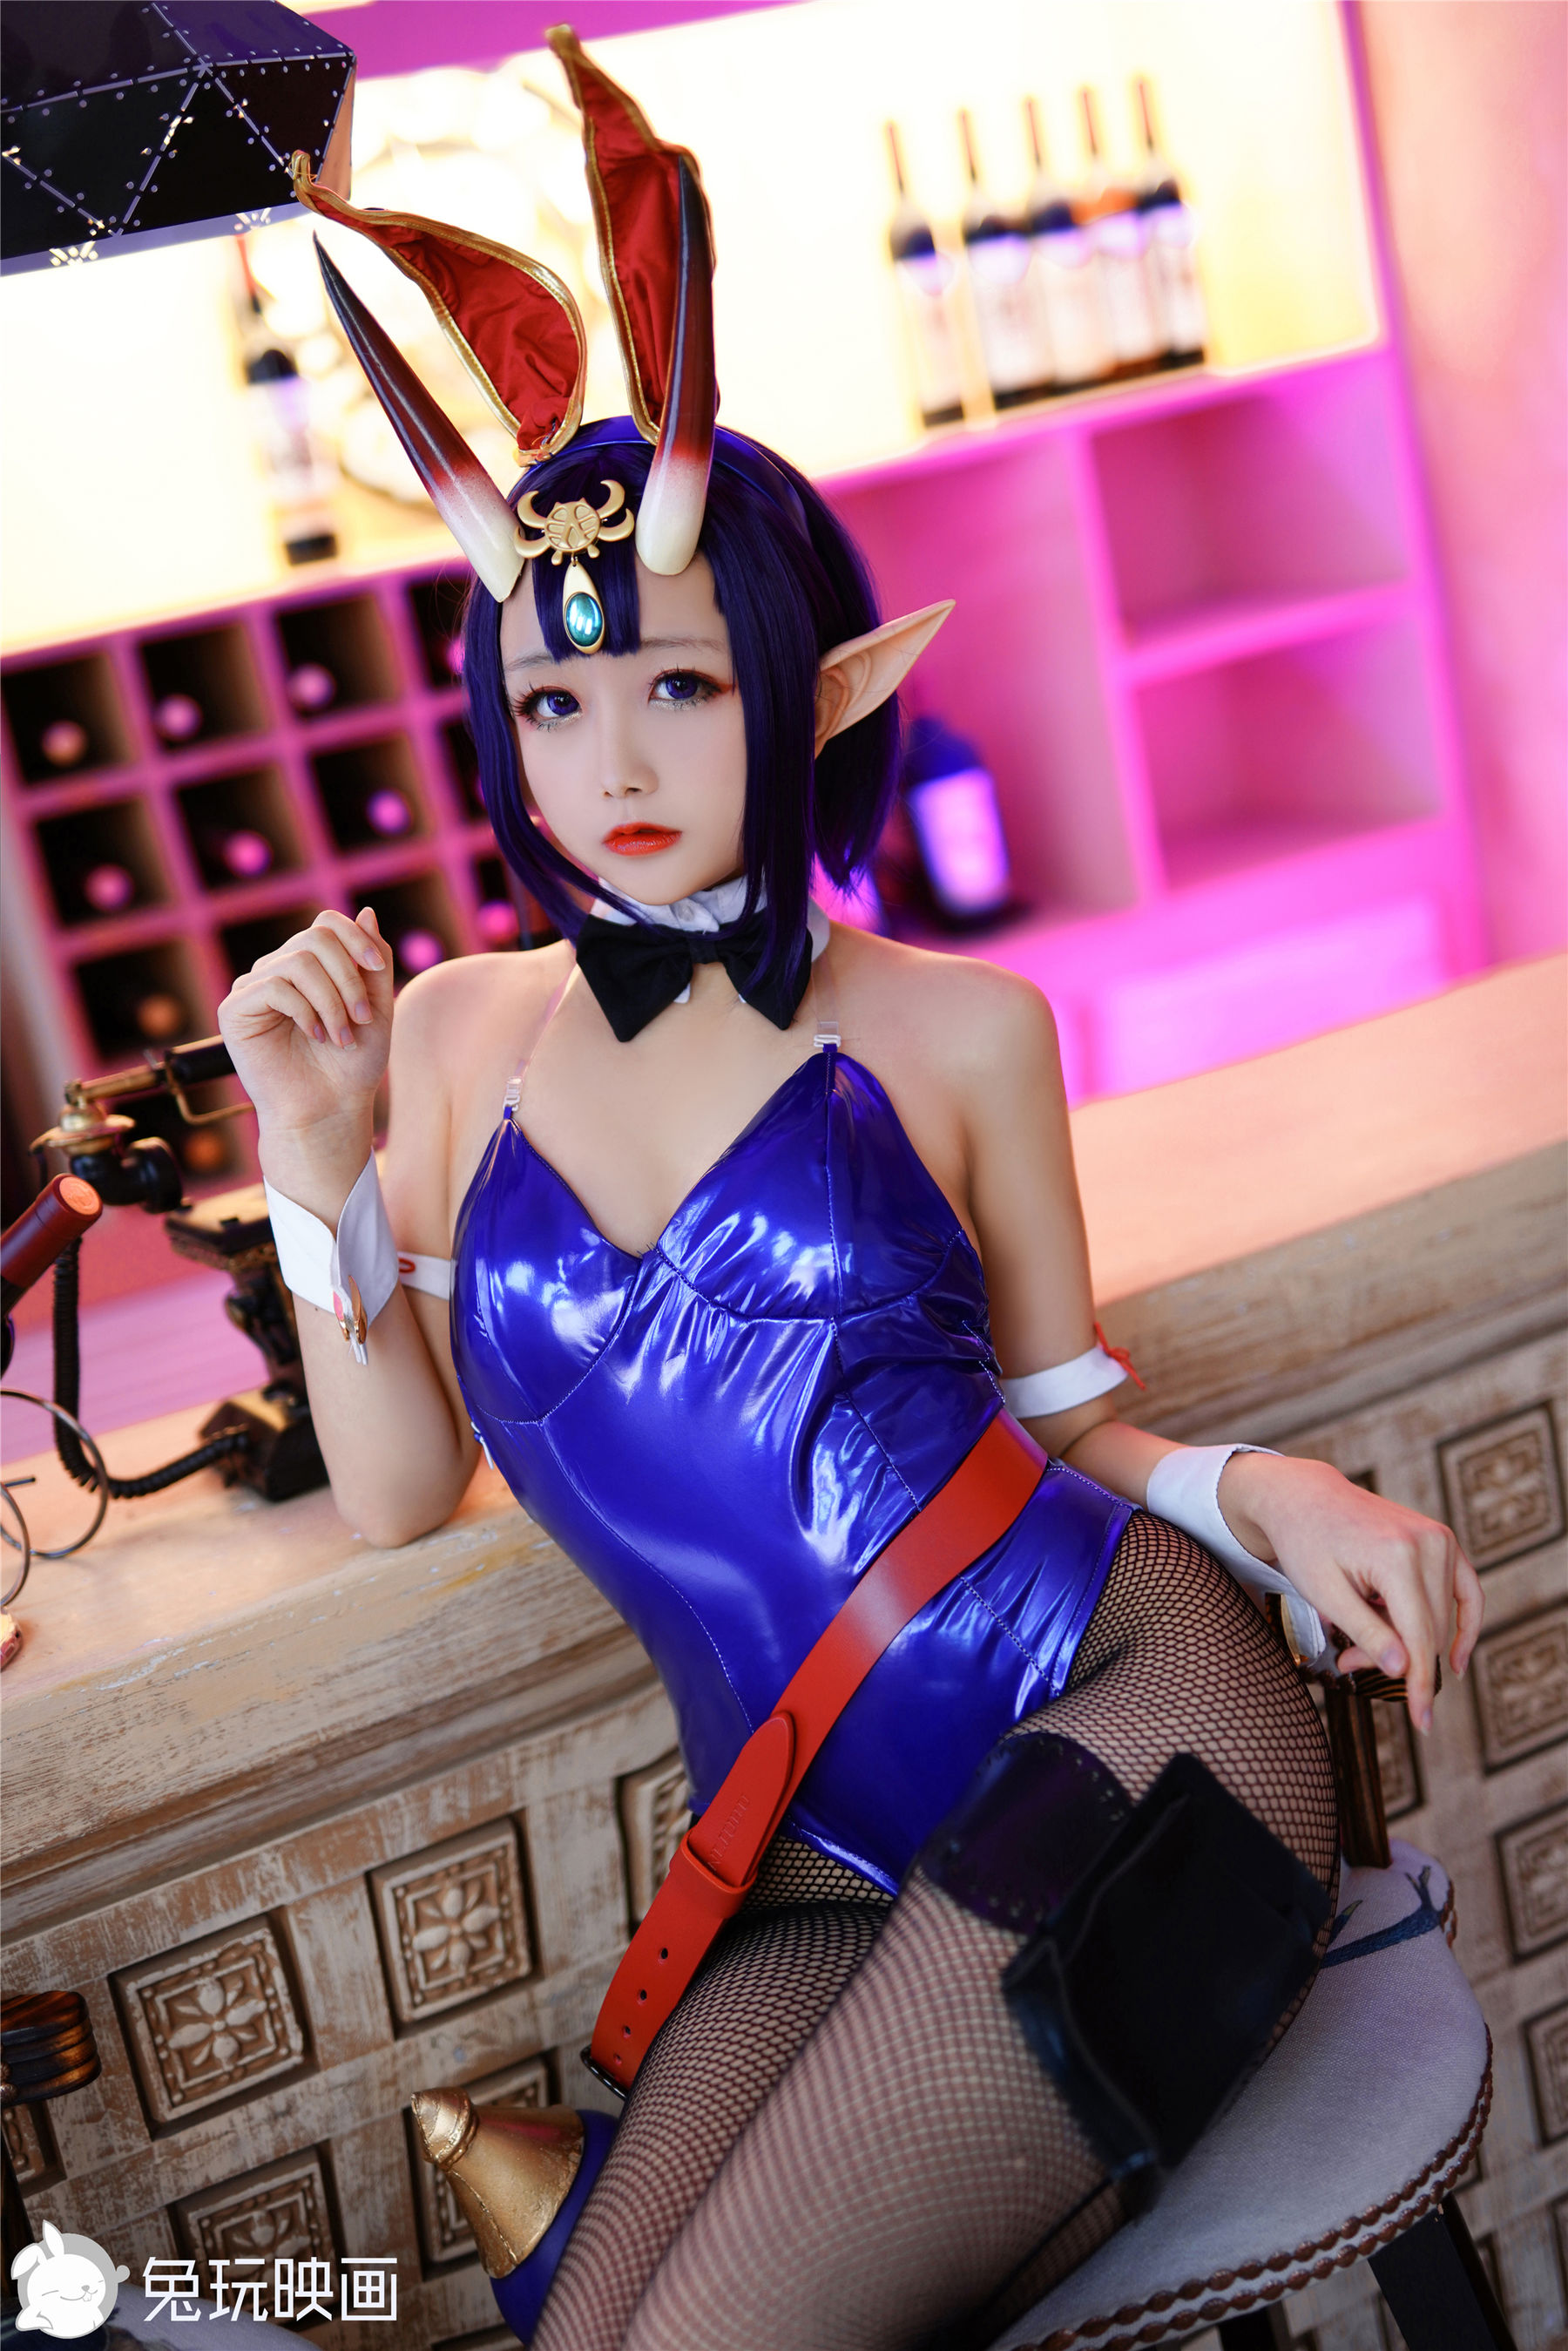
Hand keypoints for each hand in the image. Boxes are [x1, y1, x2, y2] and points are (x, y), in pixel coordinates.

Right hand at [218, 908, 392, 1210]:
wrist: (329, 1111)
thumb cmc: (352, 1065)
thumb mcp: (377, 1007)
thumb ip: (375, 961)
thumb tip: (366, 911)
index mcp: (310, 967)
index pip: (326, 924)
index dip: (355, 939)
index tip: (377, 972)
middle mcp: (278, 970)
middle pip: (315, 938)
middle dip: (347, 978)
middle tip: (360, 1019)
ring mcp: (254, 988)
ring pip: (298, 963)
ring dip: (330, 1001)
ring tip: (341, 1038)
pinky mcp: (235, 1010)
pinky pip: (273, 986)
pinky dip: (304, 1011)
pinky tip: (314, 1036)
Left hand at [1219, 1451, 1482, 1733]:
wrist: (1304, 1497)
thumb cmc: (1306, 1543)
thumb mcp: (1325, 1594)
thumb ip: (1366, 1633)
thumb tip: (1405, 1671)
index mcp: (1397, 1556)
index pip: (1419, 1638)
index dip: (1420, 1685)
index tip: (1422, 1724)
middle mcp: (1429, 1544)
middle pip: (1429, 1632)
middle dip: (1396, 1658)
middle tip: (1347, 1659)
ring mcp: (1441, 1538)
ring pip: (1441, 1619)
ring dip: (1407, 1640)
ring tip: (1358, 1638)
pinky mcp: (1443, 1540)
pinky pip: (1468, 1592)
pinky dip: (1463, 1625)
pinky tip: (1454, 1660)